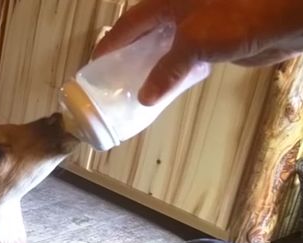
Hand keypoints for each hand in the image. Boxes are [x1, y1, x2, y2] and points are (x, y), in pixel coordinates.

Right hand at [93, 0, 302, 104]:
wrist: (284, 19)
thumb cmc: (241, 14)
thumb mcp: (193, 43)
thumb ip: (167, 70)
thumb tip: (146, 94)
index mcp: (168, 3)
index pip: (130, 23)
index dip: (111, 43)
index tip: (97, 62)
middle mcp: (179, 12)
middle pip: (145, 35)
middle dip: (128, 56)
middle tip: (113, 77)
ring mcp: (196, 26)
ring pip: (164, 48)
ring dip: (151, 67)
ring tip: (135, 86)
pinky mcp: (212, 41)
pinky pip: (183, 59)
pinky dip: (172, 72)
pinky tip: (166, 86)